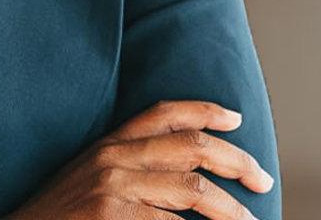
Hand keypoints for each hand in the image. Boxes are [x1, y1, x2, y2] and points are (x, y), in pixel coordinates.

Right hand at [9, 100, 275, 219]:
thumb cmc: (58, 215)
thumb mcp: (90, 177)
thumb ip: (130, 165)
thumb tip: (185, 173)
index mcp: (109, 143)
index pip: (165, 112)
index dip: (207, 111)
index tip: (236, 119)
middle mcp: (114, 157)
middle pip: (193, 147)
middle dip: (236, 161)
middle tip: (262, 179)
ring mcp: (114, 188)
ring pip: (192, 190)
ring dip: (229, 209)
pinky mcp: (111, 215)